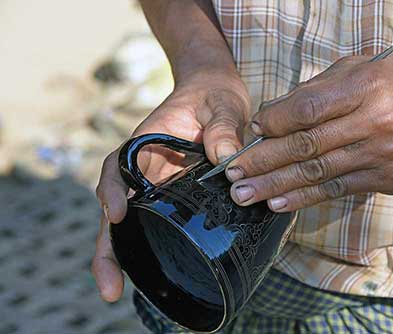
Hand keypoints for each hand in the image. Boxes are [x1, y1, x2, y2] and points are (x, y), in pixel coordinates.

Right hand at [92, 71, 248, 301]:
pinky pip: (157, 223)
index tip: (118, 213)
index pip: (119, 168)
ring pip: (132, 223)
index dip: (113, 191)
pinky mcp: (173, 197)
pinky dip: (150, 247)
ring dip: (122, 256)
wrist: (216, 95)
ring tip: (115, 291)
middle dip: (108, 246)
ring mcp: (157, 185)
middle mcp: (145, 168)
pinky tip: (154, 272)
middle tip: (108, 287)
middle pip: (117, 207)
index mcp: (147, 142)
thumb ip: (224, 126)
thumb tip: (227, 158)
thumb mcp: (223, 104)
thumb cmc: (214, 95)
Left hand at [226, 52, 392, 211]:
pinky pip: (336, 190)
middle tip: (232, 174)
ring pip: (317, 174)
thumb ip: (315, 92)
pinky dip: (304, 198)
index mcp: (366, 87)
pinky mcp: (386, 180)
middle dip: (263, 162)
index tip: (252, 132)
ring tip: (244, 195)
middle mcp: (375, 122)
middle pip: (306, 146)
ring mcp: (382, 155)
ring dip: (275, 186)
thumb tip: (270, 119)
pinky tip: (278, 203)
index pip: (307, 110)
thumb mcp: (359, 69)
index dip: (274, 123)